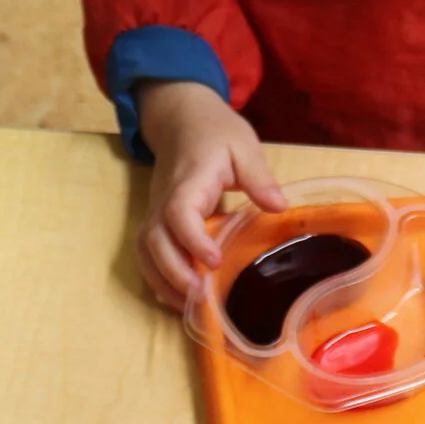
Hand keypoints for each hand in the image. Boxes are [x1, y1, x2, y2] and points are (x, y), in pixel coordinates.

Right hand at [132, 80, 285, 309]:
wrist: (181, 117)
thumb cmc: (215, 131)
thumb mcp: (243, 145)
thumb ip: (259, 177)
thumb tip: (278, 208)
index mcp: (189, 180)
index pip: (178, 212)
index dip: (192, 240)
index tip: (215, 261)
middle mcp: (164, 198)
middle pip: (153, 239)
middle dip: (174, 272)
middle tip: (201, 296)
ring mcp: (156, 208)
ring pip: (145, 249)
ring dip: (163, 280)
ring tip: (191, 306)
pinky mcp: (157, 218)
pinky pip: (147, 251)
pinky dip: (158, 276)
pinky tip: (179, 296)